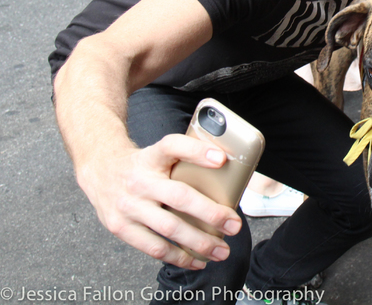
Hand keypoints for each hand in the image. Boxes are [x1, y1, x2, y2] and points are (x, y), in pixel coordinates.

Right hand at [78, 134, 241, 268]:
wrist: (100, 169)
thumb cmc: (143, 163)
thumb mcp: (159, 152)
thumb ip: (186, 159)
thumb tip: (227, 169)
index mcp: (151, 156)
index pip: (173, 147)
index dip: (197, 151)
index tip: (222, 158)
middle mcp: (139, 180)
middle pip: (179, 197)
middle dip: (210, 213)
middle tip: (234, 224)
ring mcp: (128, 205)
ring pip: (169, 228)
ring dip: (199, 242)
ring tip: (221, 249)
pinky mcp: (120, 227)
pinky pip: (153, 247)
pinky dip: (178, 257)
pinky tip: (197, 260)